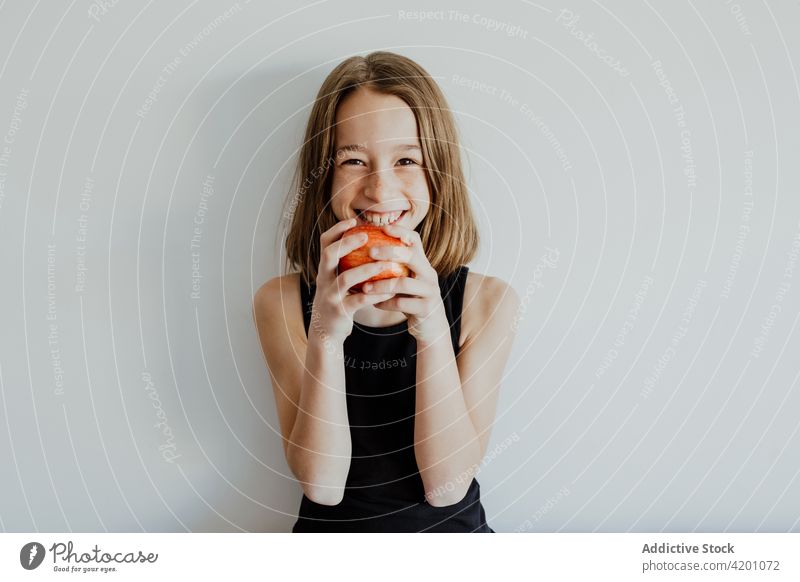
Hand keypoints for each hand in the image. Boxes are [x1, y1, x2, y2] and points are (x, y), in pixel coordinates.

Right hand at [312, 218, 398, 343]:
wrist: (327, 331)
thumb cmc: (339, 300)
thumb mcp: (337, 280)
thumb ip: (347, 264)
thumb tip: (369, 240)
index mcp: (324, 269)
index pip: (324, 243)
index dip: (336, 229)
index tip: (353, 221)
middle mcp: (323, 279)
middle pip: (329, 255)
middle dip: (347, 243)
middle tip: (366, 236)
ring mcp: (331, 296)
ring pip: (346, 278)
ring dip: (366, 269)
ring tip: (384, 263)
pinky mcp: (340, 311)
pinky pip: (360, 300)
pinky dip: (376, 295)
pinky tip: (390, 291)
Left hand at [360, 224, 449, 345]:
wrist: (431, 326)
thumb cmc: (411, 299)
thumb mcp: (405, 279)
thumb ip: (393, 266)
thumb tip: (364, 248)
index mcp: (422, 263)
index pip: (415, 240)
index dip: (400, 231)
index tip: (382, 228)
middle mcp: (429, 274)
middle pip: (411, 256)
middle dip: (389, 252)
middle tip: (369, 252)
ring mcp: (429, 291)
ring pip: (404, 283)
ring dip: (381, 285)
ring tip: (364, 287)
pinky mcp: (426, 309)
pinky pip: (402, 304)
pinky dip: (385, 303)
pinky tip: (373, 303)